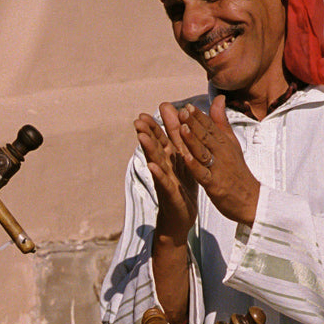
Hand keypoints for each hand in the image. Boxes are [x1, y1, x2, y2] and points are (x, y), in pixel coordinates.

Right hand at [136, 106, 198, 242]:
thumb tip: (183, 124)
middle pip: (156, 147)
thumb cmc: (183, 188)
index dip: (160, 123)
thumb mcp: (185, 162)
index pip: (165, 137)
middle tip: (139, 119)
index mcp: (172, 159)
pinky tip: (152, 165)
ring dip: (148, 149)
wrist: (182, 216)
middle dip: (148, 132)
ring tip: (141, 136)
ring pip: (156, 161)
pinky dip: (157, 173)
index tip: (157, 106)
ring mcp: (165, 180)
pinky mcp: (169, 193)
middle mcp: (165, 167)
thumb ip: (182, 142)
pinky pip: (163, 182)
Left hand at [177, 97, 259, 223]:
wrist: (251, 199)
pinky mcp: (215, 185)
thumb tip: (218, 99)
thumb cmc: (237, 171)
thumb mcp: (232, 144)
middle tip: (182, 111)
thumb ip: (221, 122)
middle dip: (194, 124)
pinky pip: (203, 174)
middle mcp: (222, 153)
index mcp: (224, 143)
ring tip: (182, 128)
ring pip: (204, 152)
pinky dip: (195, 165)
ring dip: (193, 140)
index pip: (211, 127)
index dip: (199, 117)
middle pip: (207, 136)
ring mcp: (218, 169)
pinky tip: (185, 158)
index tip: (188, 106)